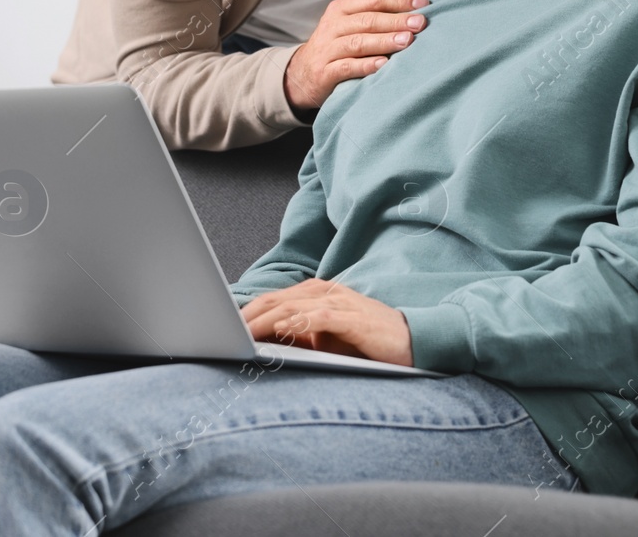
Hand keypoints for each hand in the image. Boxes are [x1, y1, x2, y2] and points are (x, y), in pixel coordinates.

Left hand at [239, 278, 413, 366]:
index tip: (225, 326)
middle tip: (223, 330)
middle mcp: (325, 292)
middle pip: (277, 300)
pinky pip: (319, 318)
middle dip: (248, 315)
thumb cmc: (368, 342)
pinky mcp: (352, 318)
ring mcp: (339, 302)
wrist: (414, 341)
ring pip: (293, 307)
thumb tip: (266, 344)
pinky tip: (280, 331)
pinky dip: (297, 323)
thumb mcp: (328, 340)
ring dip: (264, 320)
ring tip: (242, 333)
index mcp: (317, 294)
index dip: (248, 312)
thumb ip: (301, 337)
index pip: (275, 300)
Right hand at [283, 0, 428, 110]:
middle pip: (367, 20)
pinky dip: (365, 65)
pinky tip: (383, 65)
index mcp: (342, 7)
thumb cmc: (337, 39)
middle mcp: (333, 25)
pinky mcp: (326, 72)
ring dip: (384, 41)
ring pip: (358, 42)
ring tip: (407, 41)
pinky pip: (346, 67)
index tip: (423, 3)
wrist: (304, 73)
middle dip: (395, 20)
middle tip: (420, 23)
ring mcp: (328, 49)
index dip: (398, 0)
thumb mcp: (352, 12)